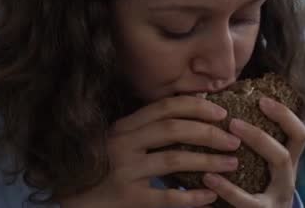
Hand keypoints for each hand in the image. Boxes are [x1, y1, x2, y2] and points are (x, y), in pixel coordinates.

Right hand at [60, 96, 241, 207]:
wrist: (70, 199)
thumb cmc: (103, 166)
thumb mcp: (121, 139)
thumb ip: (148, 126)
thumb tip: (194, 108)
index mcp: (125, 126)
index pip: (165, 107)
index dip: (196, 106)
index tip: (222, 112)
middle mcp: (124, 144)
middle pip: (174, 129)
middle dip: (209, 132)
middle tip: (233, 140)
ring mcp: (125, 171)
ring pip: (174, 160)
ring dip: (208, 161)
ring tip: (232, 164)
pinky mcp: (127, 199)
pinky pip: (166, 198)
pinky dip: (191, 197)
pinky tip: (210, 197)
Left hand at [201, 97, 304, 207]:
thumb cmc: (251, 190)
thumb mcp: (258, 168)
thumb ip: (250, 145)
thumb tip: (222, 109)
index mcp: (287, 164)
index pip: (299, 135)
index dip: (285, 115)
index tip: (262, 100)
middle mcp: (287, 181)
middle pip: (284, 154)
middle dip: (259, 136)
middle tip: (233, 122)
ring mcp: (277, 200)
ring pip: (271, 177)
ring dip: (250, 154)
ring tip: (221, 141)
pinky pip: (247, 202)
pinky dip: (227, 189)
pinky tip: (208, 178)